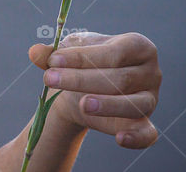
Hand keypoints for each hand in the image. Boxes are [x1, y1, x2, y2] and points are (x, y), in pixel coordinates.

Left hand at [28, 31, 160, 148]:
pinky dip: (137, 138)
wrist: (82, 90)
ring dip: (108, 105)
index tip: (53, 60)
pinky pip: (148, 133)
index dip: (83, 57)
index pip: (112, 52)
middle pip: (120, 77)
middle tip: (50, 79)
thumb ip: (51, 53)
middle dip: (82, 79)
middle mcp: (150, 72)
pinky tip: (120, 139)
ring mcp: (151, 99)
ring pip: (134, 104)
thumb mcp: (66, 54)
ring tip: (82, 104)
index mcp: (137, 46)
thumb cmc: (81, 64)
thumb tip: (34, 52)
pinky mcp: (146, 124)